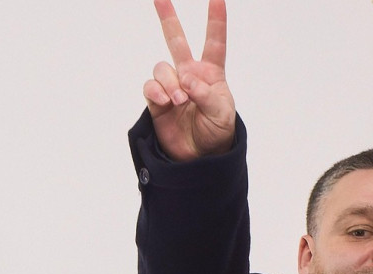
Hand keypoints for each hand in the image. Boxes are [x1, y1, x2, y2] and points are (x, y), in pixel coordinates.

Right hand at [143, 0, 235, 160]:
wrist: (200, 157)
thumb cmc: (217, 132)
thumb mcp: (222, 113)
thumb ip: (206, 93)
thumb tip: (186, 79)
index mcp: (211, 74)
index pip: (214, 43)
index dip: (215, 21)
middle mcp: (189, 74)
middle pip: (176, 41)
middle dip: (168, 19)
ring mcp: (171, 86)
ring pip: (162, 68)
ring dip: (170, 83)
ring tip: (180, 101)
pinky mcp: (157, 100)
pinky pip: (150, 86)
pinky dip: (156, 92)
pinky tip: (165, 102)